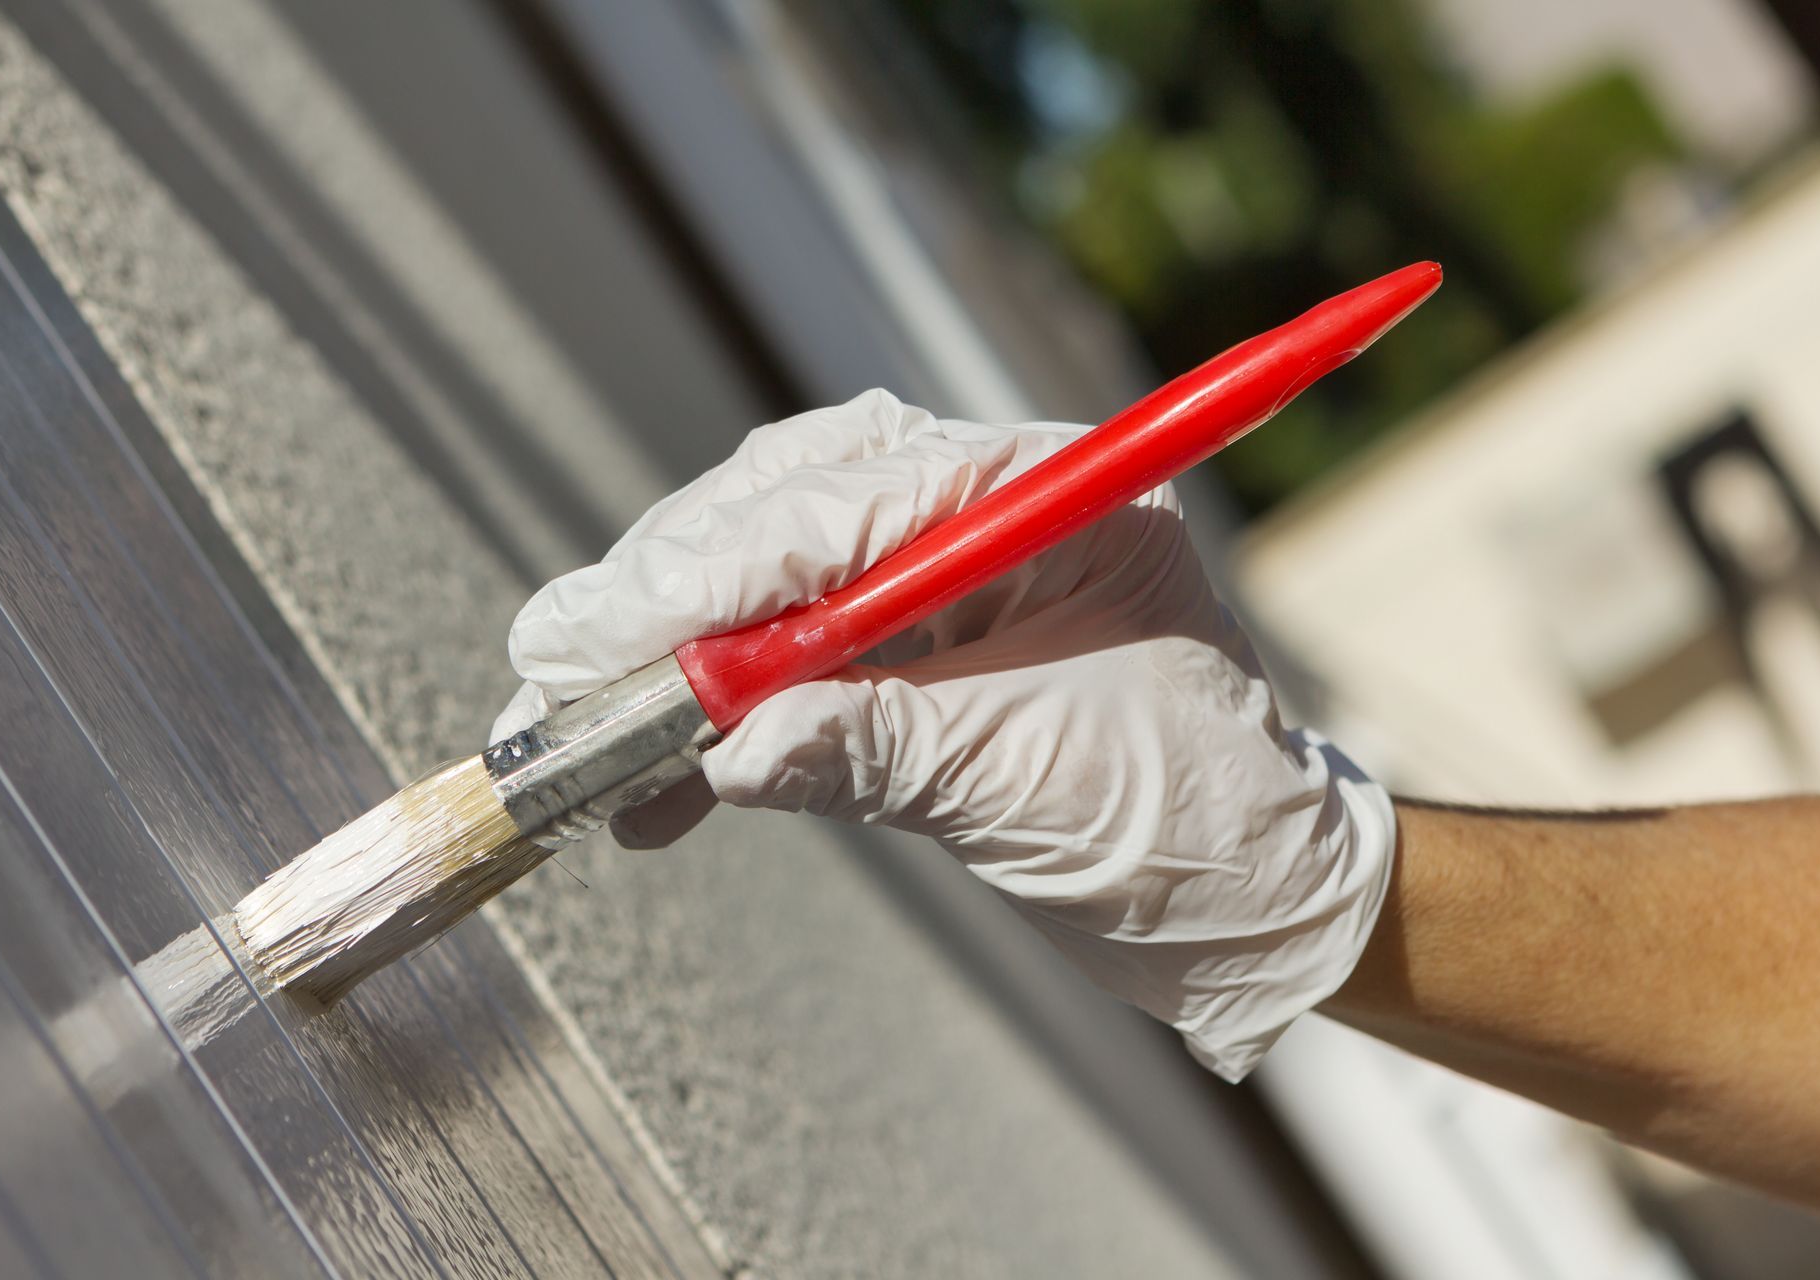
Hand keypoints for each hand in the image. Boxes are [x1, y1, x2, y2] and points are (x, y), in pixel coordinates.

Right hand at [494, 390, 1394, 1077]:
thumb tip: (727, 749)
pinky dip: (718, 724)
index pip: (850, 502)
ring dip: (672, 654)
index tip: (605, 635)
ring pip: (770, 578)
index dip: (714, 571)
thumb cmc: (1199, 825)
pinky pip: (791, 668)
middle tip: (558, 665)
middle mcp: (992, 511)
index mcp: (1052, 495)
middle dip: (668, 592)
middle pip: (789, 510)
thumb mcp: (1036, 785)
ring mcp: (948, 581)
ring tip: (581, 732)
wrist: (1261, 904)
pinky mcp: (916, 658)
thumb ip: (879, 750)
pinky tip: (659, 787)